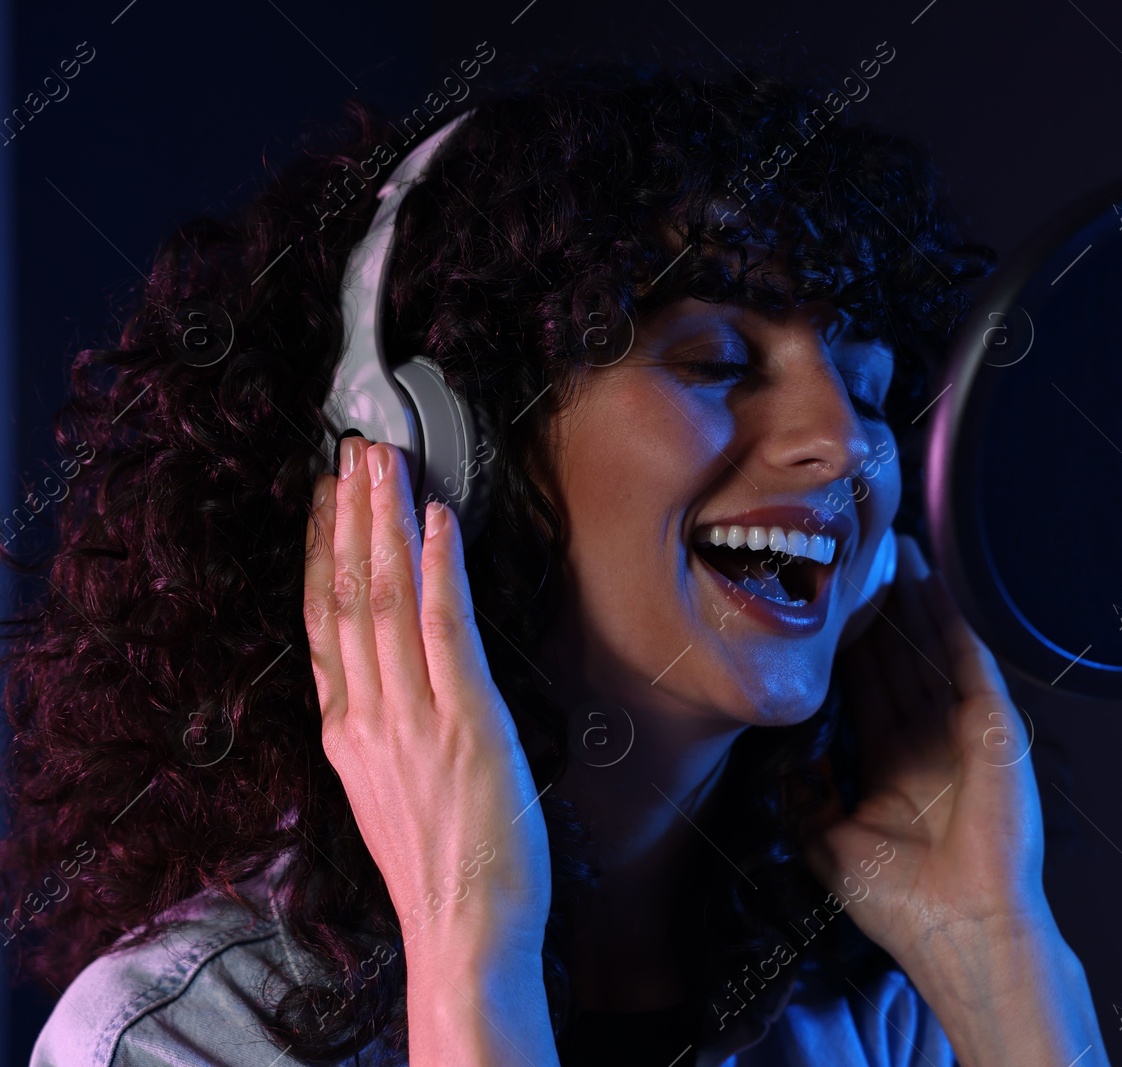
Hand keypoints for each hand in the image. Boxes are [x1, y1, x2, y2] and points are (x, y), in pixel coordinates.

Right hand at [302, 437, 553, 1064]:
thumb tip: (386, 682)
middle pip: (347, 595)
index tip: (327, 499)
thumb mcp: (385, 791)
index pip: (324, 622)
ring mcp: (411, 717)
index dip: (324, 552)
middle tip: (355, 450)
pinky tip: (440, 523)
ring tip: (388, 462)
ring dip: (388, 522)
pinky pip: (444, 630)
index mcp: (346, 732)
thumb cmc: (441, 867)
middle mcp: (367, 716)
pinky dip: (438, 570)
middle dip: (352, 514)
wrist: (464, 931)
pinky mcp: (465, 722)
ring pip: (385, 599)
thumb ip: (378, 730)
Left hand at [805, 535, 1108, 1066]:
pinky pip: (967, 662)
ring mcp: (961, 730)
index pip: (861, 688)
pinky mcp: (993, 726)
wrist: (956, 927)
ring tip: (893, 548)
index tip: (819, 603)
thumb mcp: (826, 841)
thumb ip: (802, 794)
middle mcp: (925, 740)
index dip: (843, 646)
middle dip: (876, 609)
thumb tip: (773, 756)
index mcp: (888, 764)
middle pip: (894, 658)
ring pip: (930, 650)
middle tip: (853, 551)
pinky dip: (950, 622)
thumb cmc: (897, 901)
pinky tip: (932, 584)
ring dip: (914, 601)